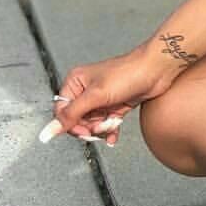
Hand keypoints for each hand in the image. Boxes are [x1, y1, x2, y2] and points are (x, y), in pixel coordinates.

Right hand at [41, 48, 179, 146]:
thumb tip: (47, 131)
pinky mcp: (115, 105)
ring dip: (103, 128)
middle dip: (90, 127)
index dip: (71, 125)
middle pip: (77, 120)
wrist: (157, 70)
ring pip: (92, 124)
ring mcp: (101, 98)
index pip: (62, 112)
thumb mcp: (96, 96)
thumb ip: (71, 115)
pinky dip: (110, 131)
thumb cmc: (128, 73)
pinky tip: (113, 135)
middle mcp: (86, 90)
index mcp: (75, 82)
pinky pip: (106, 124)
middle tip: (103, 124)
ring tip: (114, 123)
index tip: (84, 131)